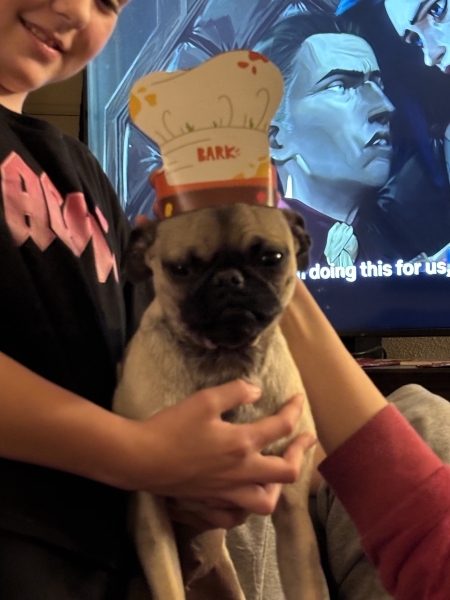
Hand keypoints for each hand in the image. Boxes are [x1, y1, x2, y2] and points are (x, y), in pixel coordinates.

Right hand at [126, 380, 313, 514]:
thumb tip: (258, 390)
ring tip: (279, 470)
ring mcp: (228, 492)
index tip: (298, 398)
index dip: (294, 409)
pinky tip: (246, 494)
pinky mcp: (212, 504)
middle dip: (302, 452)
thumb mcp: (204, 400)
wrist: (141, 459)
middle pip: (287, 470)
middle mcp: (242, 472)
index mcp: (242, 443)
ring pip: (267, 501)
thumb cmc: (172, 427)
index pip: (282, 426)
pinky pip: (240, 515)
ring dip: (279, 485)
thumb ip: (235, 392)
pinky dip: (249, 506)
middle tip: (306, 438)